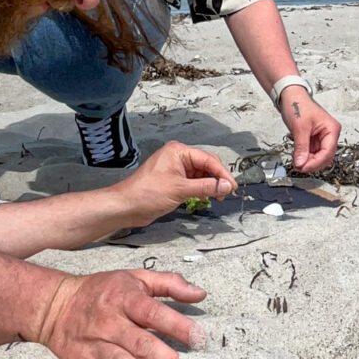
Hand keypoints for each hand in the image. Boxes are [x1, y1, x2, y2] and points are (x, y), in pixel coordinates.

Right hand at [34, 266, 207, 358]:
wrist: (55, 304)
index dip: (177, 326)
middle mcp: (110, 321)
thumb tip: (200, 293)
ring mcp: (92, 343)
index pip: (154, 313)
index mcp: (126, 298)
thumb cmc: (103, 291)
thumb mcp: (135, 277)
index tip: (200, 340)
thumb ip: (170, 283)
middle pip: (140, 342)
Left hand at [120, 141, 235, 226]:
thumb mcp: (180, 190)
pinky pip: (193, 182)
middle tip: (226, 193)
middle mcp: (177, 157)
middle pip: (206, 165)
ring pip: (201, 174)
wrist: (126, 206)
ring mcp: (175, 169)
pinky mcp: (173, 180)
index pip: (208, 159)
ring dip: (209, 185)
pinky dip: (201, 189)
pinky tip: (205, 197)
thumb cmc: (145, 193)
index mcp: (178, 151)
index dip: (222, 174)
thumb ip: (206, 187)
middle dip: (217, 179)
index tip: (231, 186)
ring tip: (217, 197)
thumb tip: (225, 186)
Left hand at [279, 89, 341, 171]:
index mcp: (331, 129)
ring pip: (319, 156)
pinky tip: (297, 157)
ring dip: (309, 161)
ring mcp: (322, 137)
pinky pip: (312, 152)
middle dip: (313, 163)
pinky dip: (305, 157)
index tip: (304, 167)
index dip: (316, 162)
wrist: (290, 96)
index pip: (328, 152)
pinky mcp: (314, 139)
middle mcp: (329, 134)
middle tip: (299, 167)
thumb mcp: (300, 128)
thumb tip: (301, 163)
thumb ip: (301, 147)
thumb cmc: (298, 105)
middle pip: (325, 156)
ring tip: (297, 162)